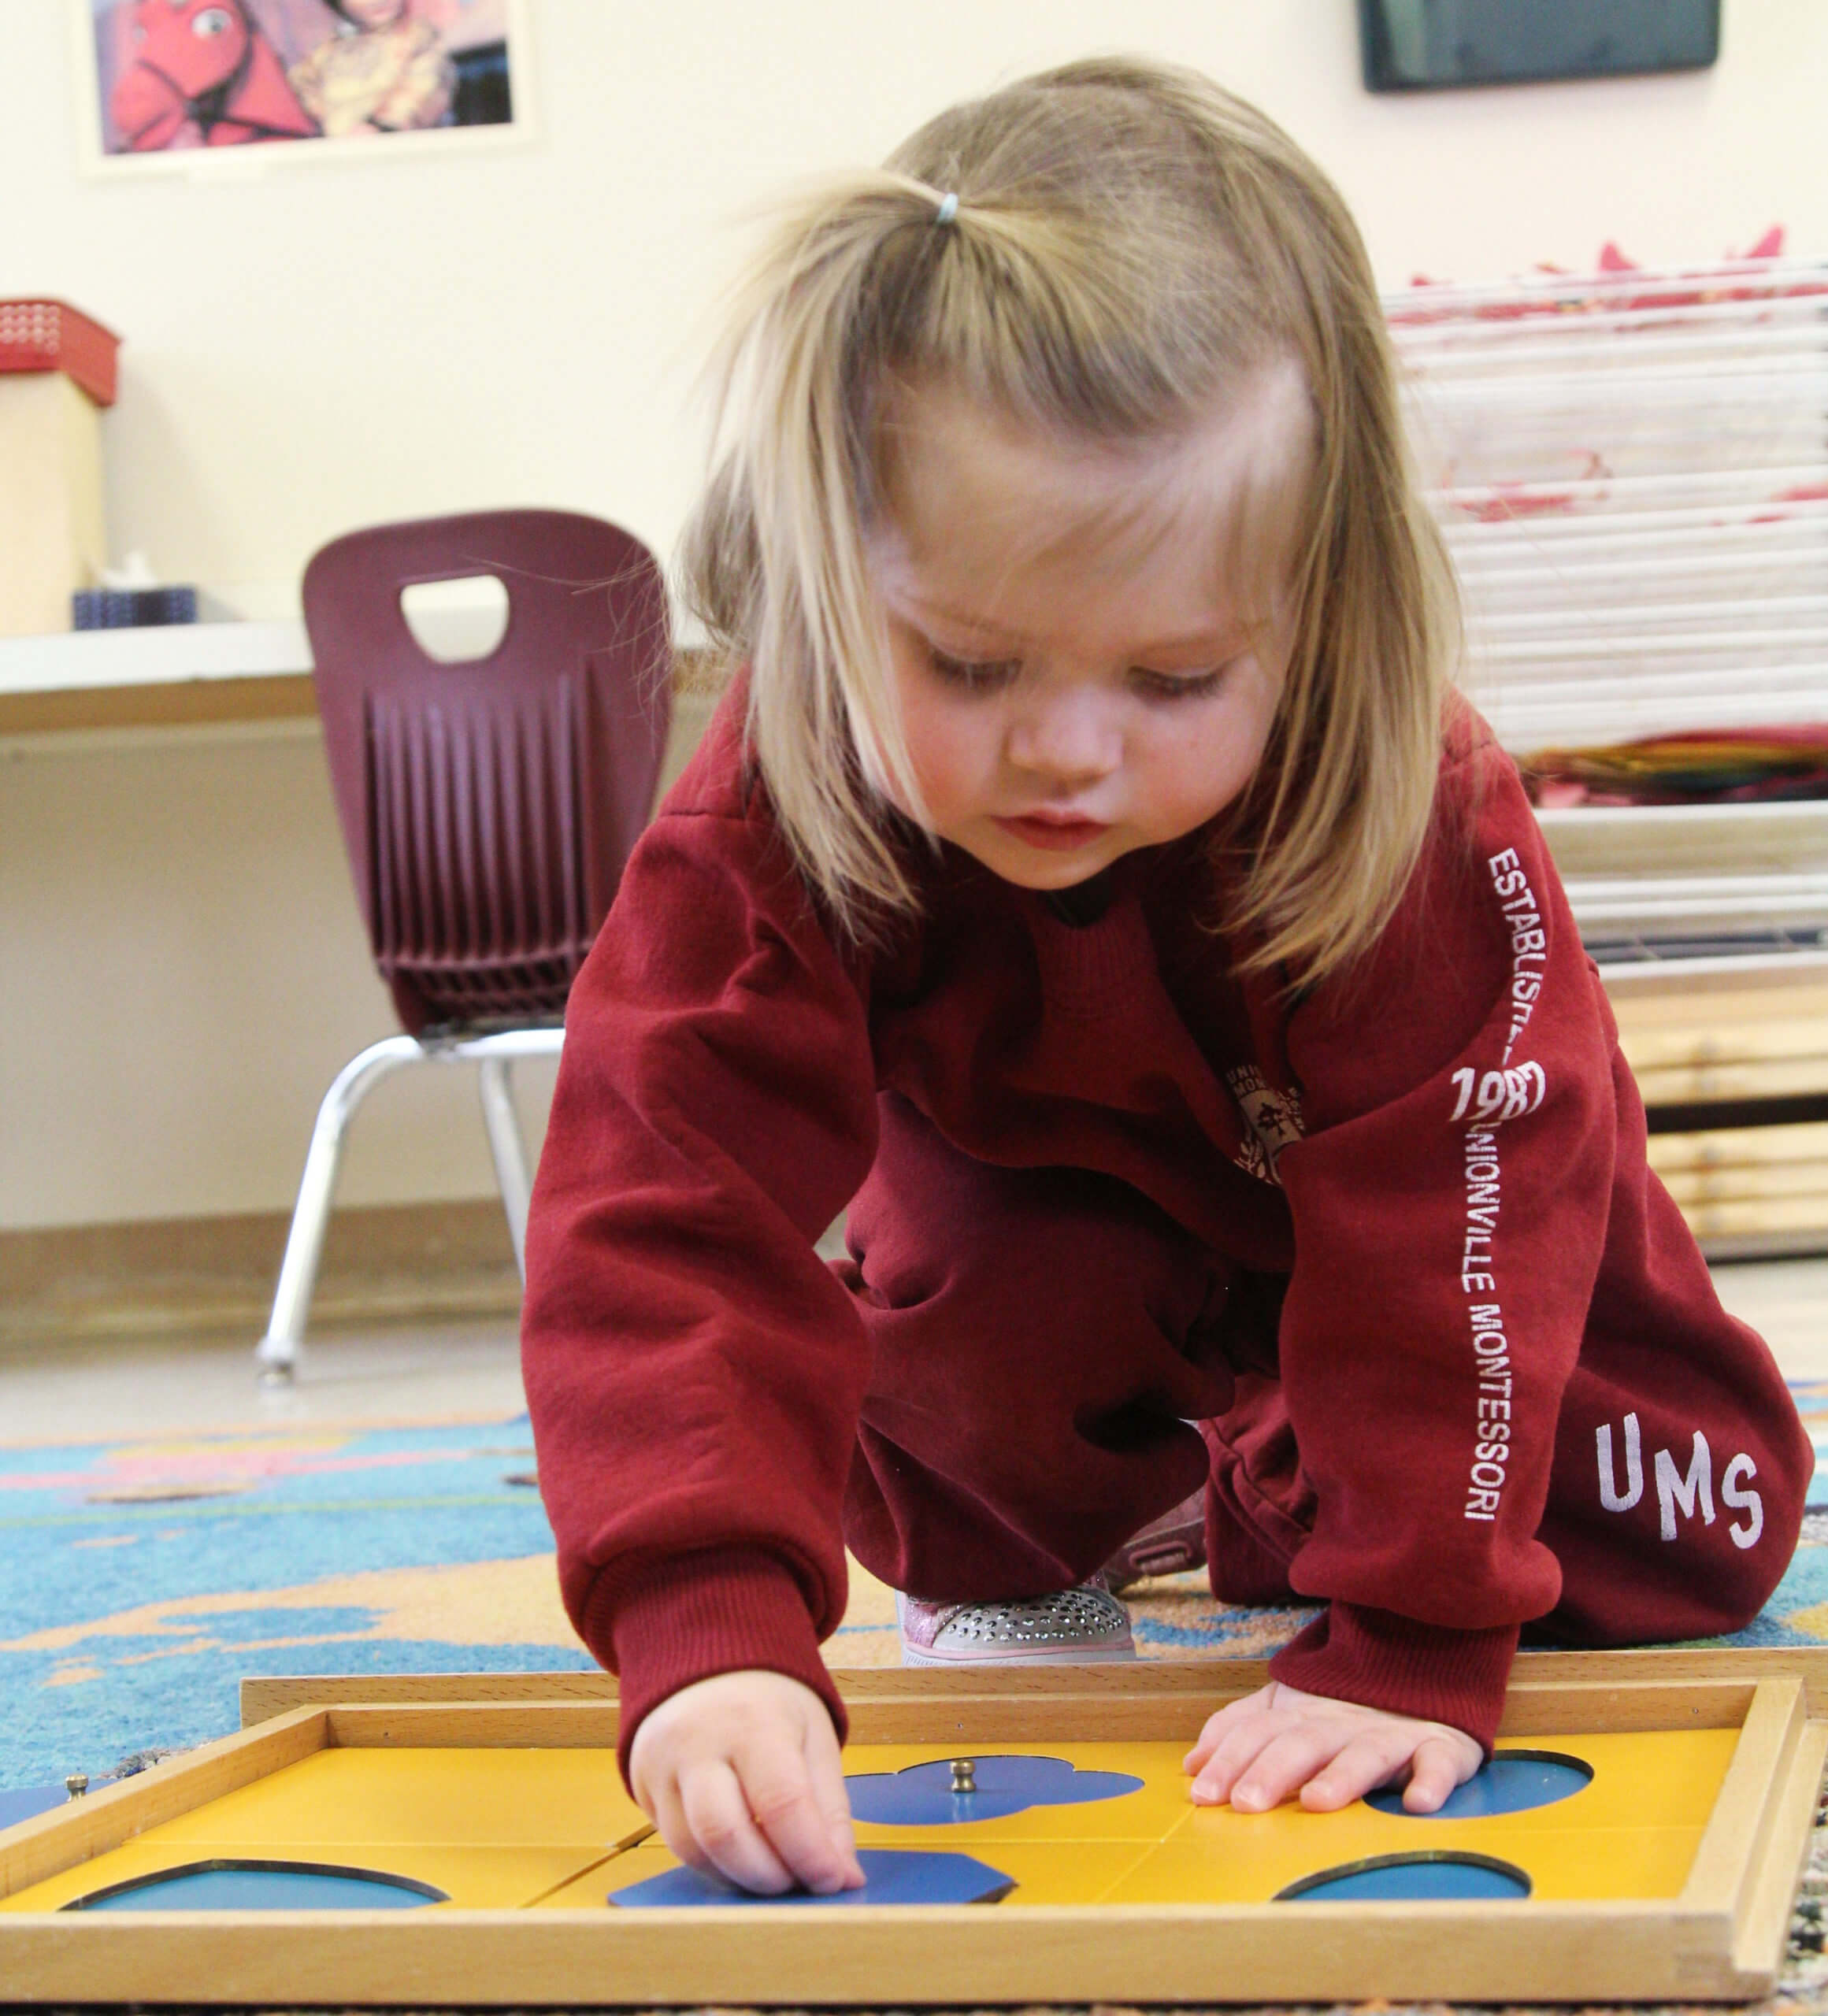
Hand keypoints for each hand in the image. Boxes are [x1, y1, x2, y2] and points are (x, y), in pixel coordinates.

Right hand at [628, 1669, 865, 1895]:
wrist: (707, 1660)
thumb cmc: (770, 1704)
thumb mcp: (813, 1738)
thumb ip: (830, 1810)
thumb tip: (844, 1878)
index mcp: (754, 1720)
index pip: (781, 1802)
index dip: (809, 1854)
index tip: (833, 1882)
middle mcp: (697, 1741)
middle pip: (725, 1834)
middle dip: (768, 1876)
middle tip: (799, 1884)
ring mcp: (660, 1764)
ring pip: (694, 1849)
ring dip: (739, 1878)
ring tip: (773, 1872)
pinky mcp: (640, 1785)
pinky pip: (675, 1844)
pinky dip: (713, 1865)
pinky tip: (740, 1858)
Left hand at [1183, 1680, 1482, 1814]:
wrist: (1424, 1672)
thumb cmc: (1344, 1707)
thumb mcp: (1286, 1709)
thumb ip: (1239, 1730)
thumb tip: (1190, 1765)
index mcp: (1303, 1715)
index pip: (1258, 1732)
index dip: (1229, 1758)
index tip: (1201, 1793)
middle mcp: (1343, 1724)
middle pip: (1303, 1742)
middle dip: (1271, 1770)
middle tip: (1245, 1803)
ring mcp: (1393, 1735)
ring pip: (1366, 1754)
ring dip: (1342, 1776)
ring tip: (1316, 1801)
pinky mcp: (1441, 1746)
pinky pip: (1439, 1762)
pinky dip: (1432, 1781)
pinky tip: (1417, 1803)